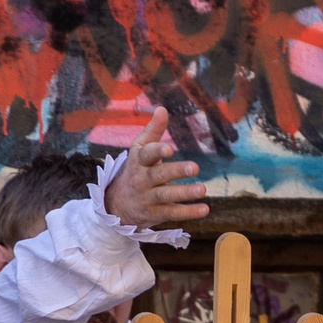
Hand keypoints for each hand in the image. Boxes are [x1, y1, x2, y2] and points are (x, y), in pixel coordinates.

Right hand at [104, 107, 209, 230]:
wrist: (117, 203)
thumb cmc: (136, 170)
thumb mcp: (140, 149)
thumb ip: (153, 131)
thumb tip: (162, 109)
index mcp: (138, 161)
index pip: (146, 154)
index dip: (157, 151)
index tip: (170, 149)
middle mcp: (142, 179)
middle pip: (159, 175)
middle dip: (176, 171)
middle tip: (195, 167)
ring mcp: (147, 198)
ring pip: (166, 195)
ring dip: (185, 193)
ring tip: (203, 189)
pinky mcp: (154, 214)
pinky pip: (172, 213)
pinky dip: (188, 212)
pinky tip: (205, 209)